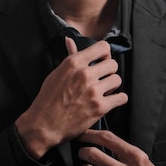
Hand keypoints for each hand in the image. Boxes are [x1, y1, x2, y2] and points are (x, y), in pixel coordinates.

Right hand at [15, 38, 127, 158]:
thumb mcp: (57, 72)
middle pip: (113, 64)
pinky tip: (110, 100)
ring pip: (117, 80)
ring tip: (104, 90)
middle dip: (109, 71)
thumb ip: (69, 56)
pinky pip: (121, 97)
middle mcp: (85, 74)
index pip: (103, 47)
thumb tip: (69, 40)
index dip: (105, 54)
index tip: (102, 60)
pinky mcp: (99, 107)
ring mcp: (93, 91)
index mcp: (74, 62)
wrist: (44, 124)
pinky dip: (118, 99)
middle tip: (102, 78)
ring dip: (112, 85)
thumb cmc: (48, 98)